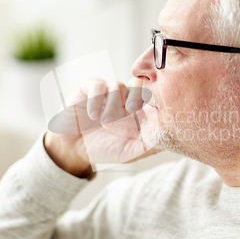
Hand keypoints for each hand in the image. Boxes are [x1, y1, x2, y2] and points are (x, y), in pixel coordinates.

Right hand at [44, 78, 159, 177]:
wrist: (73, 149)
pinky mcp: (89, 89)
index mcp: (137, 112)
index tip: (152, 112)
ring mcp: (107, 93)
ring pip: (118, 86)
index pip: (151, 99)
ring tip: (106, 122)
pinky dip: (96, 99)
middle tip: (132, 109)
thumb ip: (146, 147)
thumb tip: (166, 139)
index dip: (154, 102)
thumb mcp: (127, 153)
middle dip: (137, 96)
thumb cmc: (103, 149)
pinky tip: (93, 115)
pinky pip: (97, 85)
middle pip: (138, 86)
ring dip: (113, 104)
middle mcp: (124, 99)